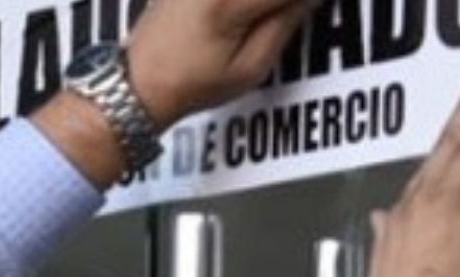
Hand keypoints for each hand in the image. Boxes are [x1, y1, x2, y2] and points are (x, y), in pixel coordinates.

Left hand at [124, 0, 318, 126]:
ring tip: (278, 13)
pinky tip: (254, 13)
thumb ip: (284, 26)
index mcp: (228, 4)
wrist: (140, 82)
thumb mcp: (249, 69)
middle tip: (300, 10)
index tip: (320, 5)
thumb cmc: (189, 84)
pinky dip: (250, 2)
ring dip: (269, 2)